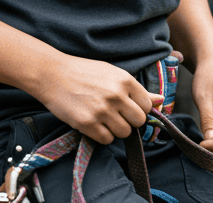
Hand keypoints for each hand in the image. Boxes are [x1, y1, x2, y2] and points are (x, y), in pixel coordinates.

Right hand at [36, 56, 163, 144]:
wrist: (53, 74)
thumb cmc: (84, 73)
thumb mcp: (113, 74)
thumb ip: (137, 90)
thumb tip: (160, 100)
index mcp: (125, 80)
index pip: (147, 106)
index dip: (139, 109)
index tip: (128, 108)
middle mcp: (116, 95)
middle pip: (138, 122)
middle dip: (130, 121)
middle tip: (116, 115)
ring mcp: (102, 110)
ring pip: (124, 133)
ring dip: (116, 130)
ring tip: (104, 119)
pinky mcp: (87, 123)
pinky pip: (106, 140)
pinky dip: (102, 136)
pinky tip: (94, 124)